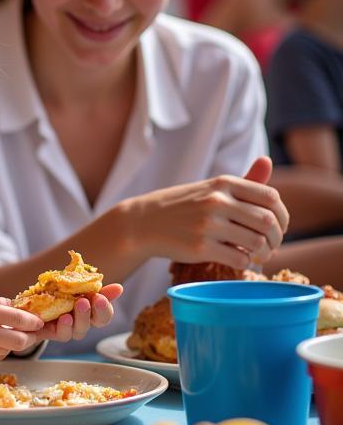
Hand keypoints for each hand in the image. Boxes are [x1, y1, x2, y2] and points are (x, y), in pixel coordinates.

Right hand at [0, 290, 44, 364]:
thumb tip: (20, 309)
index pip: (18, 318)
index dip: (33, 321)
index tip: (39, 321)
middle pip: (20, 340)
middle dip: (30, 336)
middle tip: (32, 331)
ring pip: (9, 350)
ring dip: (13, 342)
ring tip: (8, 332)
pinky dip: (0, 348)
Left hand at [39, 284, 122, 342]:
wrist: (30, 303)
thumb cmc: (55, 293)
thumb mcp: (73, 286)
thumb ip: (93, 287)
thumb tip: (120, 288)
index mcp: (90, 310)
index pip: (105, 314)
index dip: (106, 307)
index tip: (101, 297)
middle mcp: (82, 322)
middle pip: (96, 323)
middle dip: (97, 311)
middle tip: (93, 300)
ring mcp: (69, 329)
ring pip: (80, 330)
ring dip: (81, 318)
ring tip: (79, 305)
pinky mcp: (53, 333)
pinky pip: (63, 334)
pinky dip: (65, 327)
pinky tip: (64, 317)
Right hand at [126, 157, 287, 269]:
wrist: (143, 223)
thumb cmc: (182, 206)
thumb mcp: (210, 188)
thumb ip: (243, 181)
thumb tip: (267, 161)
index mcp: (223, 183)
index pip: (271, 198)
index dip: (282, 216)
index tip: (278, 227)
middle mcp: (217, 201)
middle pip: (268, 222)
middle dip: (276, 239)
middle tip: (271, 246)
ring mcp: (208, 225)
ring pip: (256, 243)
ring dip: (263, 253)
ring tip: (256, 255)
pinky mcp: (200, 247)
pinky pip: (239, 259)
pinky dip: (244, 263)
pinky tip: (236, 259)